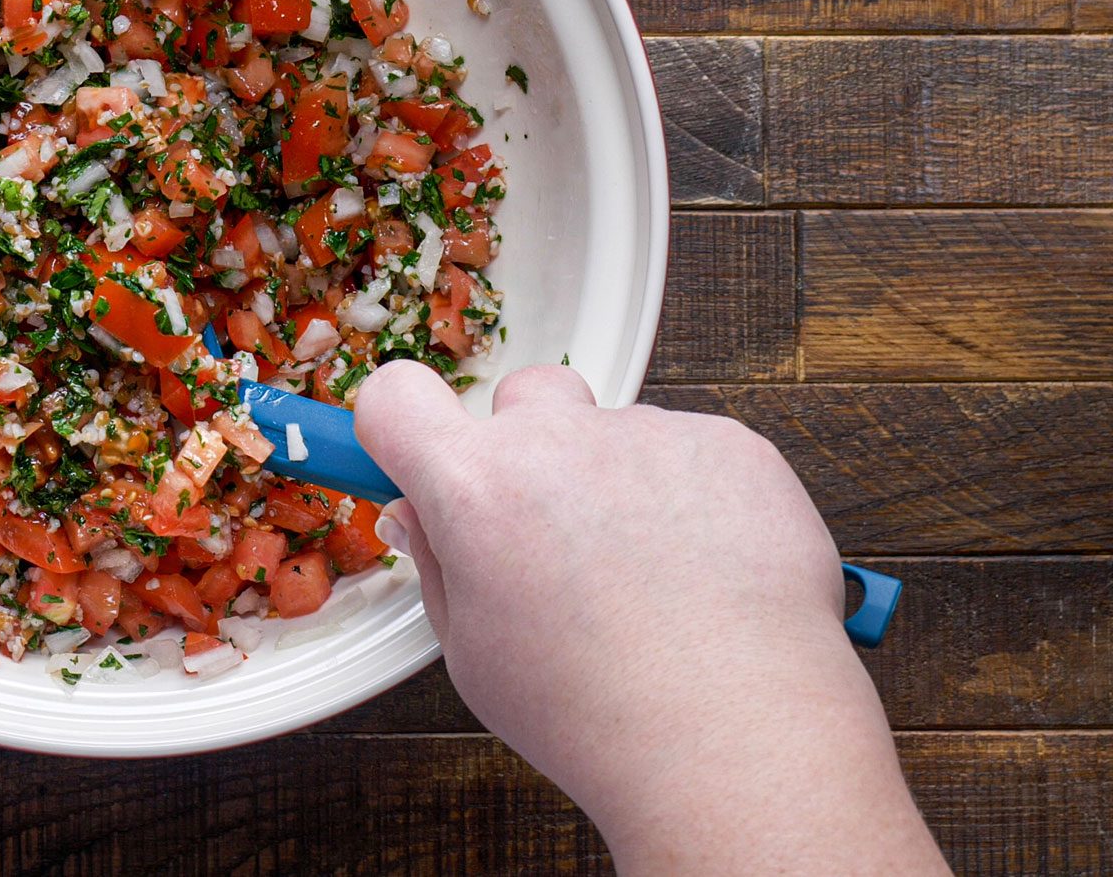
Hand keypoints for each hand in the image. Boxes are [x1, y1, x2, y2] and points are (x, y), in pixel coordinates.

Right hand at [355, 362, 947, 874]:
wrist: (737, 739)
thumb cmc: (601, 716)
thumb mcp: (475, 657)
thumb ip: (441, 566)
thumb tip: (420, 517)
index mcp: (476, 488)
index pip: (397, 395)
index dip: (402, 422)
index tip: (420, 451)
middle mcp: (559, 440)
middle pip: (522, 397)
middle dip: (528, 448)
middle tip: (553, 532)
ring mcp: (650, 434)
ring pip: (616, 431)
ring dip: (618, 480)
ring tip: (650, 579)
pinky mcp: (728, 445)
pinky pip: (691, 451)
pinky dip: (692, 496)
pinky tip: (703, 574)